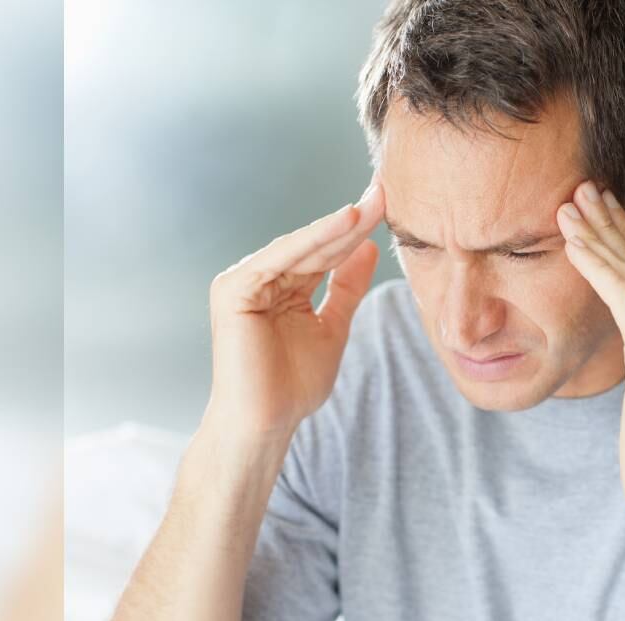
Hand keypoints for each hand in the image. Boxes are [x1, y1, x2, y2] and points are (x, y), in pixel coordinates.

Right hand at [204, 173, 384, 438]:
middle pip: (315, 244)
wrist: (265, 423)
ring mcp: (243, 281)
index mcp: (281, 286)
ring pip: (300, 247)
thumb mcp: (333, 327)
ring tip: (371, 205)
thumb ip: (347, 288)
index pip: (325, 252)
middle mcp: (260, 278)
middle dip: (352, 220)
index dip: (357, 231)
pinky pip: (281, 258)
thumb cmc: (293, 386)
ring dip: (337, 226)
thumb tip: (368, 248)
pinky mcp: (234, 289)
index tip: (390, 207)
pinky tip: (344, 223)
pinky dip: (313, 240)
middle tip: (385, 192)